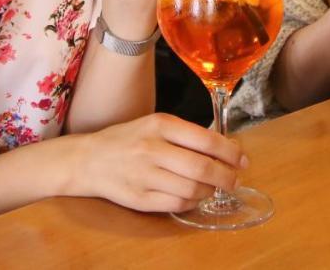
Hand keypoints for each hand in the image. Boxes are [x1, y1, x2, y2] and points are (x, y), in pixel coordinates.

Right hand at [70, 113, 245, 212]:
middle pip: (202, 168)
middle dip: (226, 177)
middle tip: (234, 180)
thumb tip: (226, 148)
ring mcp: (144, 176)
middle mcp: (152, 149)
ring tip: (212, 187)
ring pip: (192, 189)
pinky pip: (177, 204)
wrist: (87, 159)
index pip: (206, 140)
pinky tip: (194, 196)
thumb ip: (186, 135)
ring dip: (210, 191)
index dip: (230, 153)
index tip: (242, 160)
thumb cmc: (127, 139)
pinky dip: (192, 202)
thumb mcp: (155, 125)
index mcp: (160, 125)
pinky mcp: (139, 199)